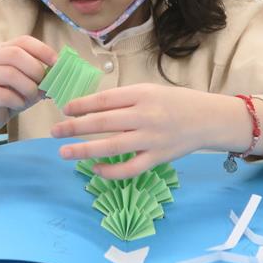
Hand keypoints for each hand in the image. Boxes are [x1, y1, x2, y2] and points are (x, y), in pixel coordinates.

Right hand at [0, 36, 56, 135]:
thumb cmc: (10, 94)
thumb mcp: (29, 81)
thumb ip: (43, 75)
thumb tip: (63, 72)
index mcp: (3, 49)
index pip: (23, 41)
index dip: (42, 50)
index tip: (56, 63)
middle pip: (15, 54)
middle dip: (35, 69)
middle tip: (44, 83)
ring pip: (10, 74)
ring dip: (29, 87)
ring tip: (32, 96)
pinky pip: (4, 95)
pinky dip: (18, 101)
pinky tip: (19, 104)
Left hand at [51, 84, 251, 179]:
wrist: (208, 119)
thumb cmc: (175, 102)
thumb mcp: (150, 91)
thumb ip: (124, 99)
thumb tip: (89, 108)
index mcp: (142, 94)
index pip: (105, 100)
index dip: (81, 105)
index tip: (64, 109)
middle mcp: (145, 116)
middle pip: (103, 123)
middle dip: (74, 127)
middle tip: (54, 131)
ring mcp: (152, 139)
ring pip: (111, 147)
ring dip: (84, 150)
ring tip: (64, 152)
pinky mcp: (158, 158)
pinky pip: (130, 168)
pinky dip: (111, 171)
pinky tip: (96, 169)